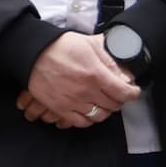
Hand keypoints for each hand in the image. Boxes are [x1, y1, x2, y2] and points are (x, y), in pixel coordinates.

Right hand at [17, 31, 140, 128]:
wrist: (32, 53)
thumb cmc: (59, 46)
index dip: (133, 93)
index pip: (124, 92)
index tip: (133, 91)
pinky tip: (88, 111)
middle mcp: (87, 91)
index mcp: (96, 75)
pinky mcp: (60, 108)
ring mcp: (73, 102)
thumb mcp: (88, 44)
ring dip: (104, 110)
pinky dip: (88, 119)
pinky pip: (80, 122)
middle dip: (119, 100)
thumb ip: (108, 57)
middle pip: (113, 105)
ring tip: (102, 103)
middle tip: (116, 95)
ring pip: (99, 116)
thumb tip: (122, 70)